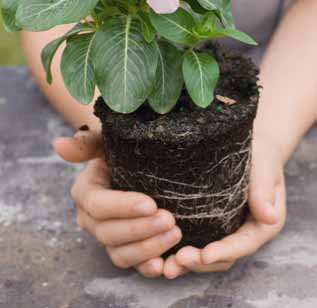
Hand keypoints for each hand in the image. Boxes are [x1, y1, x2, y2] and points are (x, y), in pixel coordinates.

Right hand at [53, 130, 181, 277]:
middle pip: (108, 233)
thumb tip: (59, 144)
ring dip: (148, 248)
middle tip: (170, 220)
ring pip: (119, 253)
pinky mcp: (124, 249)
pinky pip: (132, 265)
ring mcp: (107, 237)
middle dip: (140, 229)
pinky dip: (146, 267)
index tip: (151, 204)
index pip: (98, 204)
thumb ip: (86, 141)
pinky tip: (164, 264)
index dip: (123, 207)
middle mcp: (91, 219)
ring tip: (175, 234)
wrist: (135, 161)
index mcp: (85, 192)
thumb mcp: (105, 139)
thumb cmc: (120, 148)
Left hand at [162, 135, 286, 278]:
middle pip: (222, 257)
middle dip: (199, 262)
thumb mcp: (265, 167)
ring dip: (186, 263)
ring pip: (206, 255)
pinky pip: (195, 242)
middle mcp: (244, 233)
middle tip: (176, 261)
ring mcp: (225, 230)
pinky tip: (158, 254)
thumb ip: (264, 191)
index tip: (205, 255)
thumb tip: (269, 217)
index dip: (224, 251)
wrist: (253, 145)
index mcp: (262, 225)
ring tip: (164, 266)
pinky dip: (178, 250)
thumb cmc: (260, 153)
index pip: (243, 244)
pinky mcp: (208, 224)